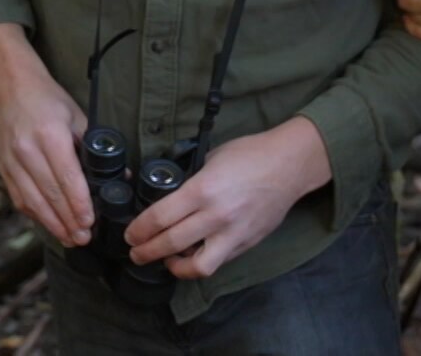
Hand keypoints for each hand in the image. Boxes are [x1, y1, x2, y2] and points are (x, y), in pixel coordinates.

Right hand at [0, 24, 93, 246]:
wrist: (12, 89)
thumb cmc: (48, 102)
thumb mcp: (77, 117)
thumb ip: (94, 147)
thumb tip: (121, 175)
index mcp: (49, 134)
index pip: (67, 176)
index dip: (79, 203)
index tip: (90, 221)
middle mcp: (27, 150)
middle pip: (50, 194)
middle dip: (69, 220)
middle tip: (85, 238)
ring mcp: (12, 161)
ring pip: (33, 201)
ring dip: (53, 224)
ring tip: (71, 238)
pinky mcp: (4, 169)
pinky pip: (20, 198)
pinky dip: (36, 215)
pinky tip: (51, 225)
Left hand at [123, 117, 329, 279]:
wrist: (289, 165)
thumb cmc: (250, 154)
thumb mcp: (210, 159)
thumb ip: (190, 182)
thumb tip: (170, 198)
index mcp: (203, 190)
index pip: (160, 218)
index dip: (139, 229)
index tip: (131, 234)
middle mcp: (216, 216)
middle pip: (170, 243)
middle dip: (146, 251)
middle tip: (136, 252)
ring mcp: (233, 233)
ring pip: (197, 266)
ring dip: (174, 266)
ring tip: (165, 260)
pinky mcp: (246, 244)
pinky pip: (218, 262)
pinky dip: (200, 262)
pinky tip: (192, 255)